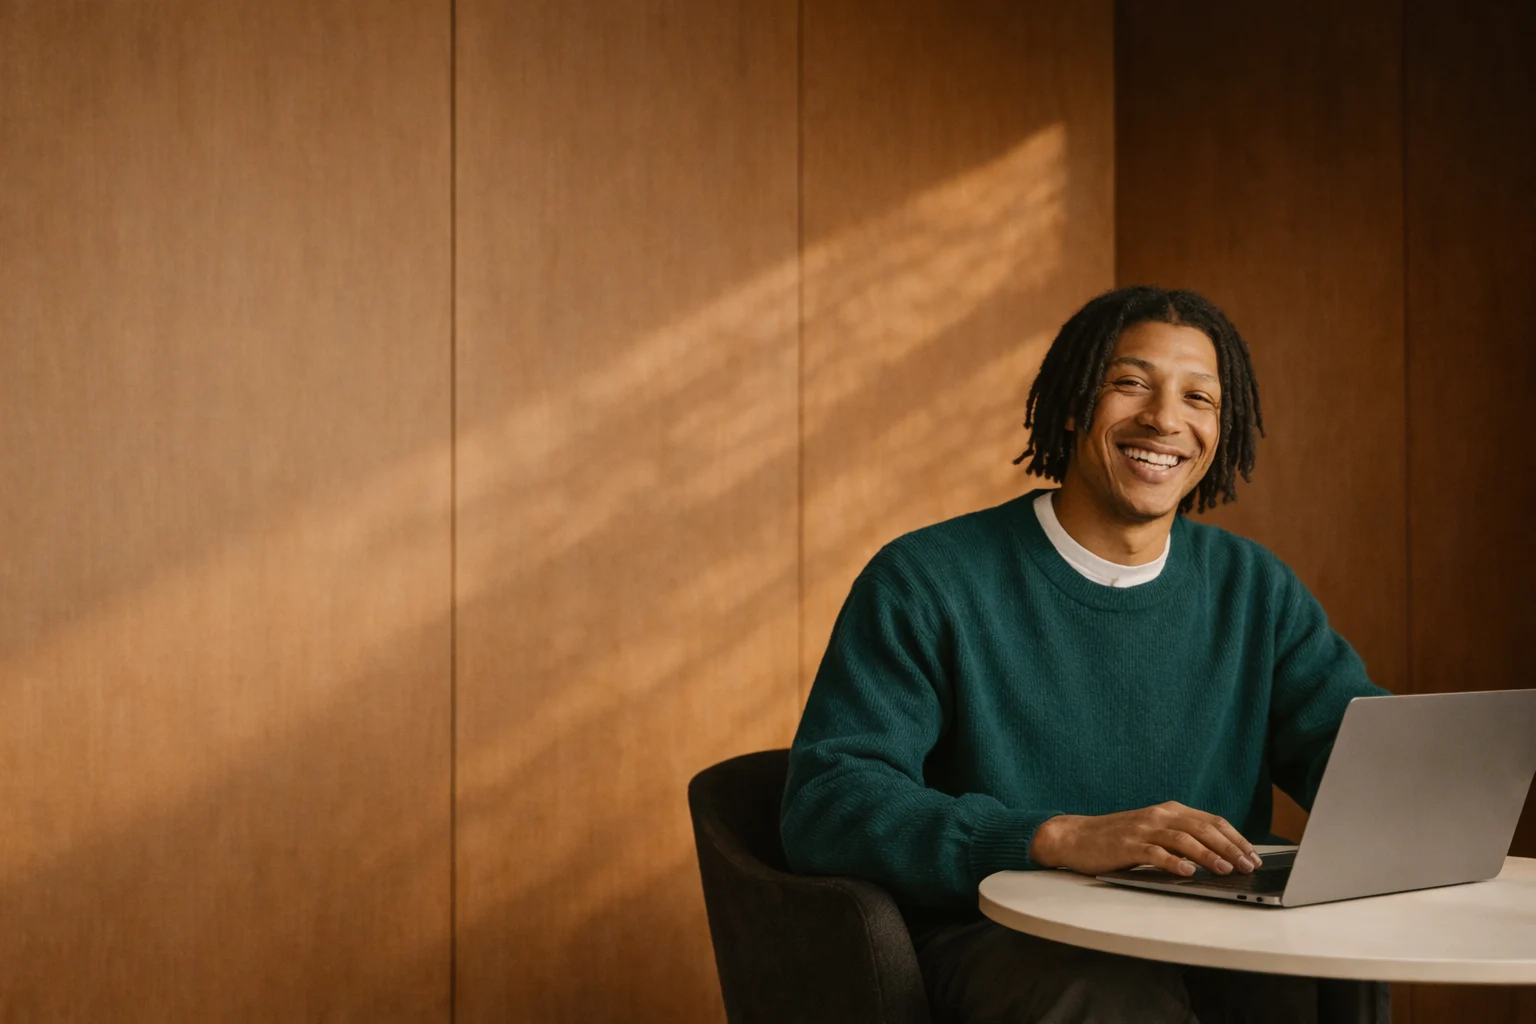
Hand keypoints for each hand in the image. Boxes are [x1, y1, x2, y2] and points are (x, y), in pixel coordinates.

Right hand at [1027, 801, 1261, 876]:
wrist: (1076, 836)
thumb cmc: (1118, 838)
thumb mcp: (1153, 832)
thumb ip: (1181, 838)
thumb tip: (1219, 856)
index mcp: (1169, 810)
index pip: (1212, 821)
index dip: (1236, 837)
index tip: (1253, 854)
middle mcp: (1159, 816)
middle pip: (1203, 829)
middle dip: (1230, 847)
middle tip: (1248, 865)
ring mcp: (1143, 829)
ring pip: (1184, 840)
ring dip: (1208, 855)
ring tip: (1226, 870)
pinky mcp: (1128, 845)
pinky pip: (1155, 853)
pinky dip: (1174, 863)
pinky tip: (1188, 873)